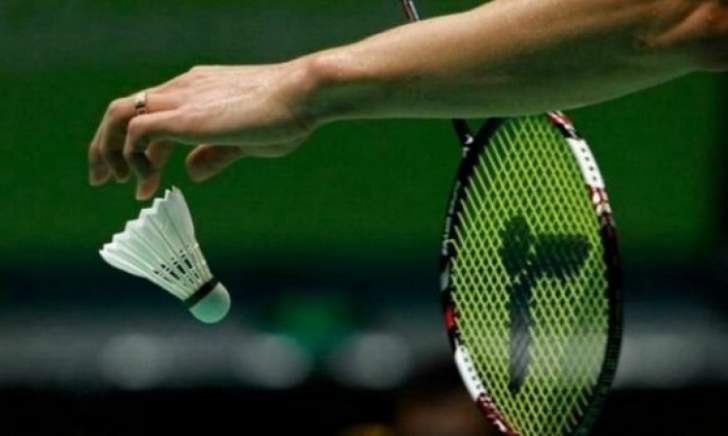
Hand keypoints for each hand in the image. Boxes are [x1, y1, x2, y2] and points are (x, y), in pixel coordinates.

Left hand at [88, 60, 318, 199]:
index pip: (152, 115)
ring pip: (119, 115)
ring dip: (109, 150)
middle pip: (124, 111)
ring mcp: (181, 99)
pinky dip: (131, 156)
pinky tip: (145, 181)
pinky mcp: (184, 116)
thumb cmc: (286, 115)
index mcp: (197, 91)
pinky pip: (136, 130)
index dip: (140, 150)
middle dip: (106, 146)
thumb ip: (215, 154)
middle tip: (104, 181)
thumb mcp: (245, 141)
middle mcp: (182, 89)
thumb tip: (190, 173)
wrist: (304, 93)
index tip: (142, 181)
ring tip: (113, 183)